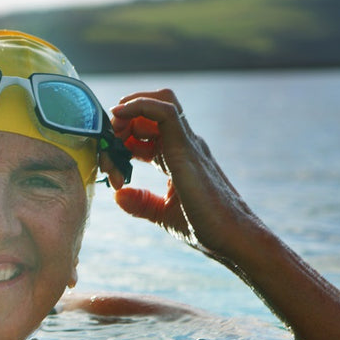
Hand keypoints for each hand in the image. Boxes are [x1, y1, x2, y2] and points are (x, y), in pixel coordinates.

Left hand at [109, 89, 256, 257]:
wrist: (232, 238)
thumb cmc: (204, 227)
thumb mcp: (163, 213)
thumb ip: (142, 203)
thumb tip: (118, 194)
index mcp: (177, 155)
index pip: (146, 129)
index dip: (121, 136)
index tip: (107, 156)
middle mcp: (184, 143)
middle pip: (150, 111)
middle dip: (121, 121)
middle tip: (106, 145)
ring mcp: (188, 143)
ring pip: (159, 101)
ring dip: (129, 110)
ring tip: (113, 133)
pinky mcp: (186, 149)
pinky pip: (164, 111)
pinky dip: (139, 106)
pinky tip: (120, 117)